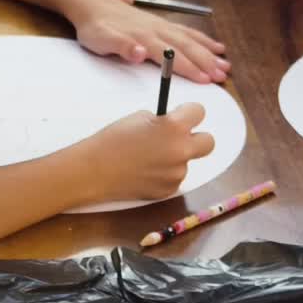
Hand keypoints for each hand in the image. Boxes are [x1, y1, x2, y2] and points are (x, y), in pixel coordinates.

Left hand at [65, 0, 229, 83]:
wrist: (91, 4)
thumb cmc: (95, 27)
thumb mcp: (101, 40)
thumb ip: (122, 47)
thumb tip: (140, 54)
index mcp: (145, 38)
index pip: (173, 56)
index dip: (190, 69)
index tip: (206, 80)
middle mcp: (157, 30)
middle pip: (187, 47)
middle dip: (206, 62)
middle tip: (223, 76)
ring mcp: (161, 25)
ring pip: (191, 39)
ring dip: (209, 52)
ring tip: (225, 65)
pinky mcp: (160, 23)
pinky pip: (187, 31)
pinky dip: (203, 39)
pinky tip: (215, 45)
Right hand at [84, 103, 214, 201]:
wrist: (94, 171)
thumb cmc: (112, 140)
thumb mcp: (139, 118)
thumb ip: (163, 121)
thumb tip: (173, 127)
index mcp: (174, 127)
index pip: (199, 112)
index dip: (188, 113)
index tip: (180, 115)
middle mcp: (181, 151)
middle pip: (208, 142)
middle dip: (196, 137)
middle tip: (177, 138)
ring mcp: (176, 173)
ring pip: (186, 161)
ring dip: (174, 157)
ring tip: (147, 158)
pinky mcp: (168, 190)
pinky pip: (174, 177)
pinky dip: (164, 174)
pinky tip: (144, 172)